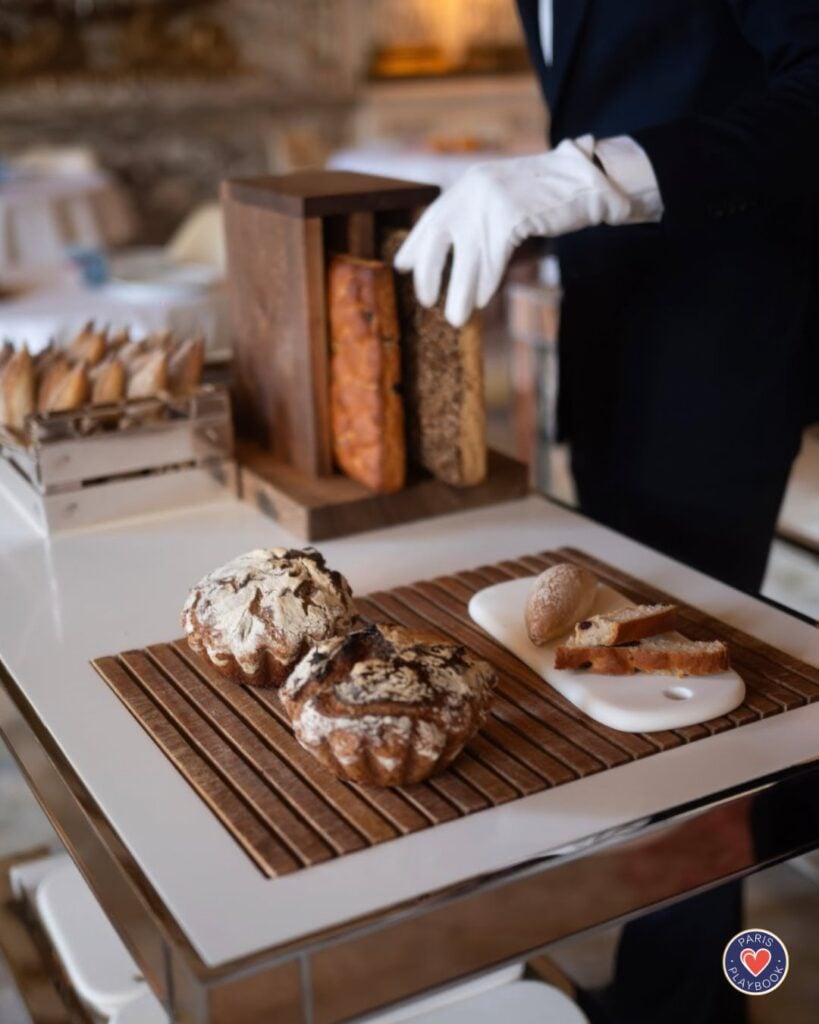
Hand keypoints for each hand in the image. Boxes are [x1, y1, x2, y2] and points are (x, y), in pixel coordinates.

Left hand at [393, 135, 632, 326]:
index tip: (402, 266)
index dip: (415, 244)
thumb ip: (478, 218)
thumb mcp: (503, 199)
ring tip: (456, 317)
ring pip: (466, 256)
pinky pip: (492, 257)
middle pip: (438, 237)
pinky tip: (483, 300)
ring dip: (460, 292)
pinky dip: (486, 282)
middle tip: (426, 300)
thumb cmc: (548, 197)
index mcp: (467, 184)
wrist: (588, 177)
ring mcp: (491, 199)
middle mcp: (473, 188)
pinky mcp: (511, 214)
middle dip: (429, 273)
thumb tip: (455, 255)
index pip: (431, 218)